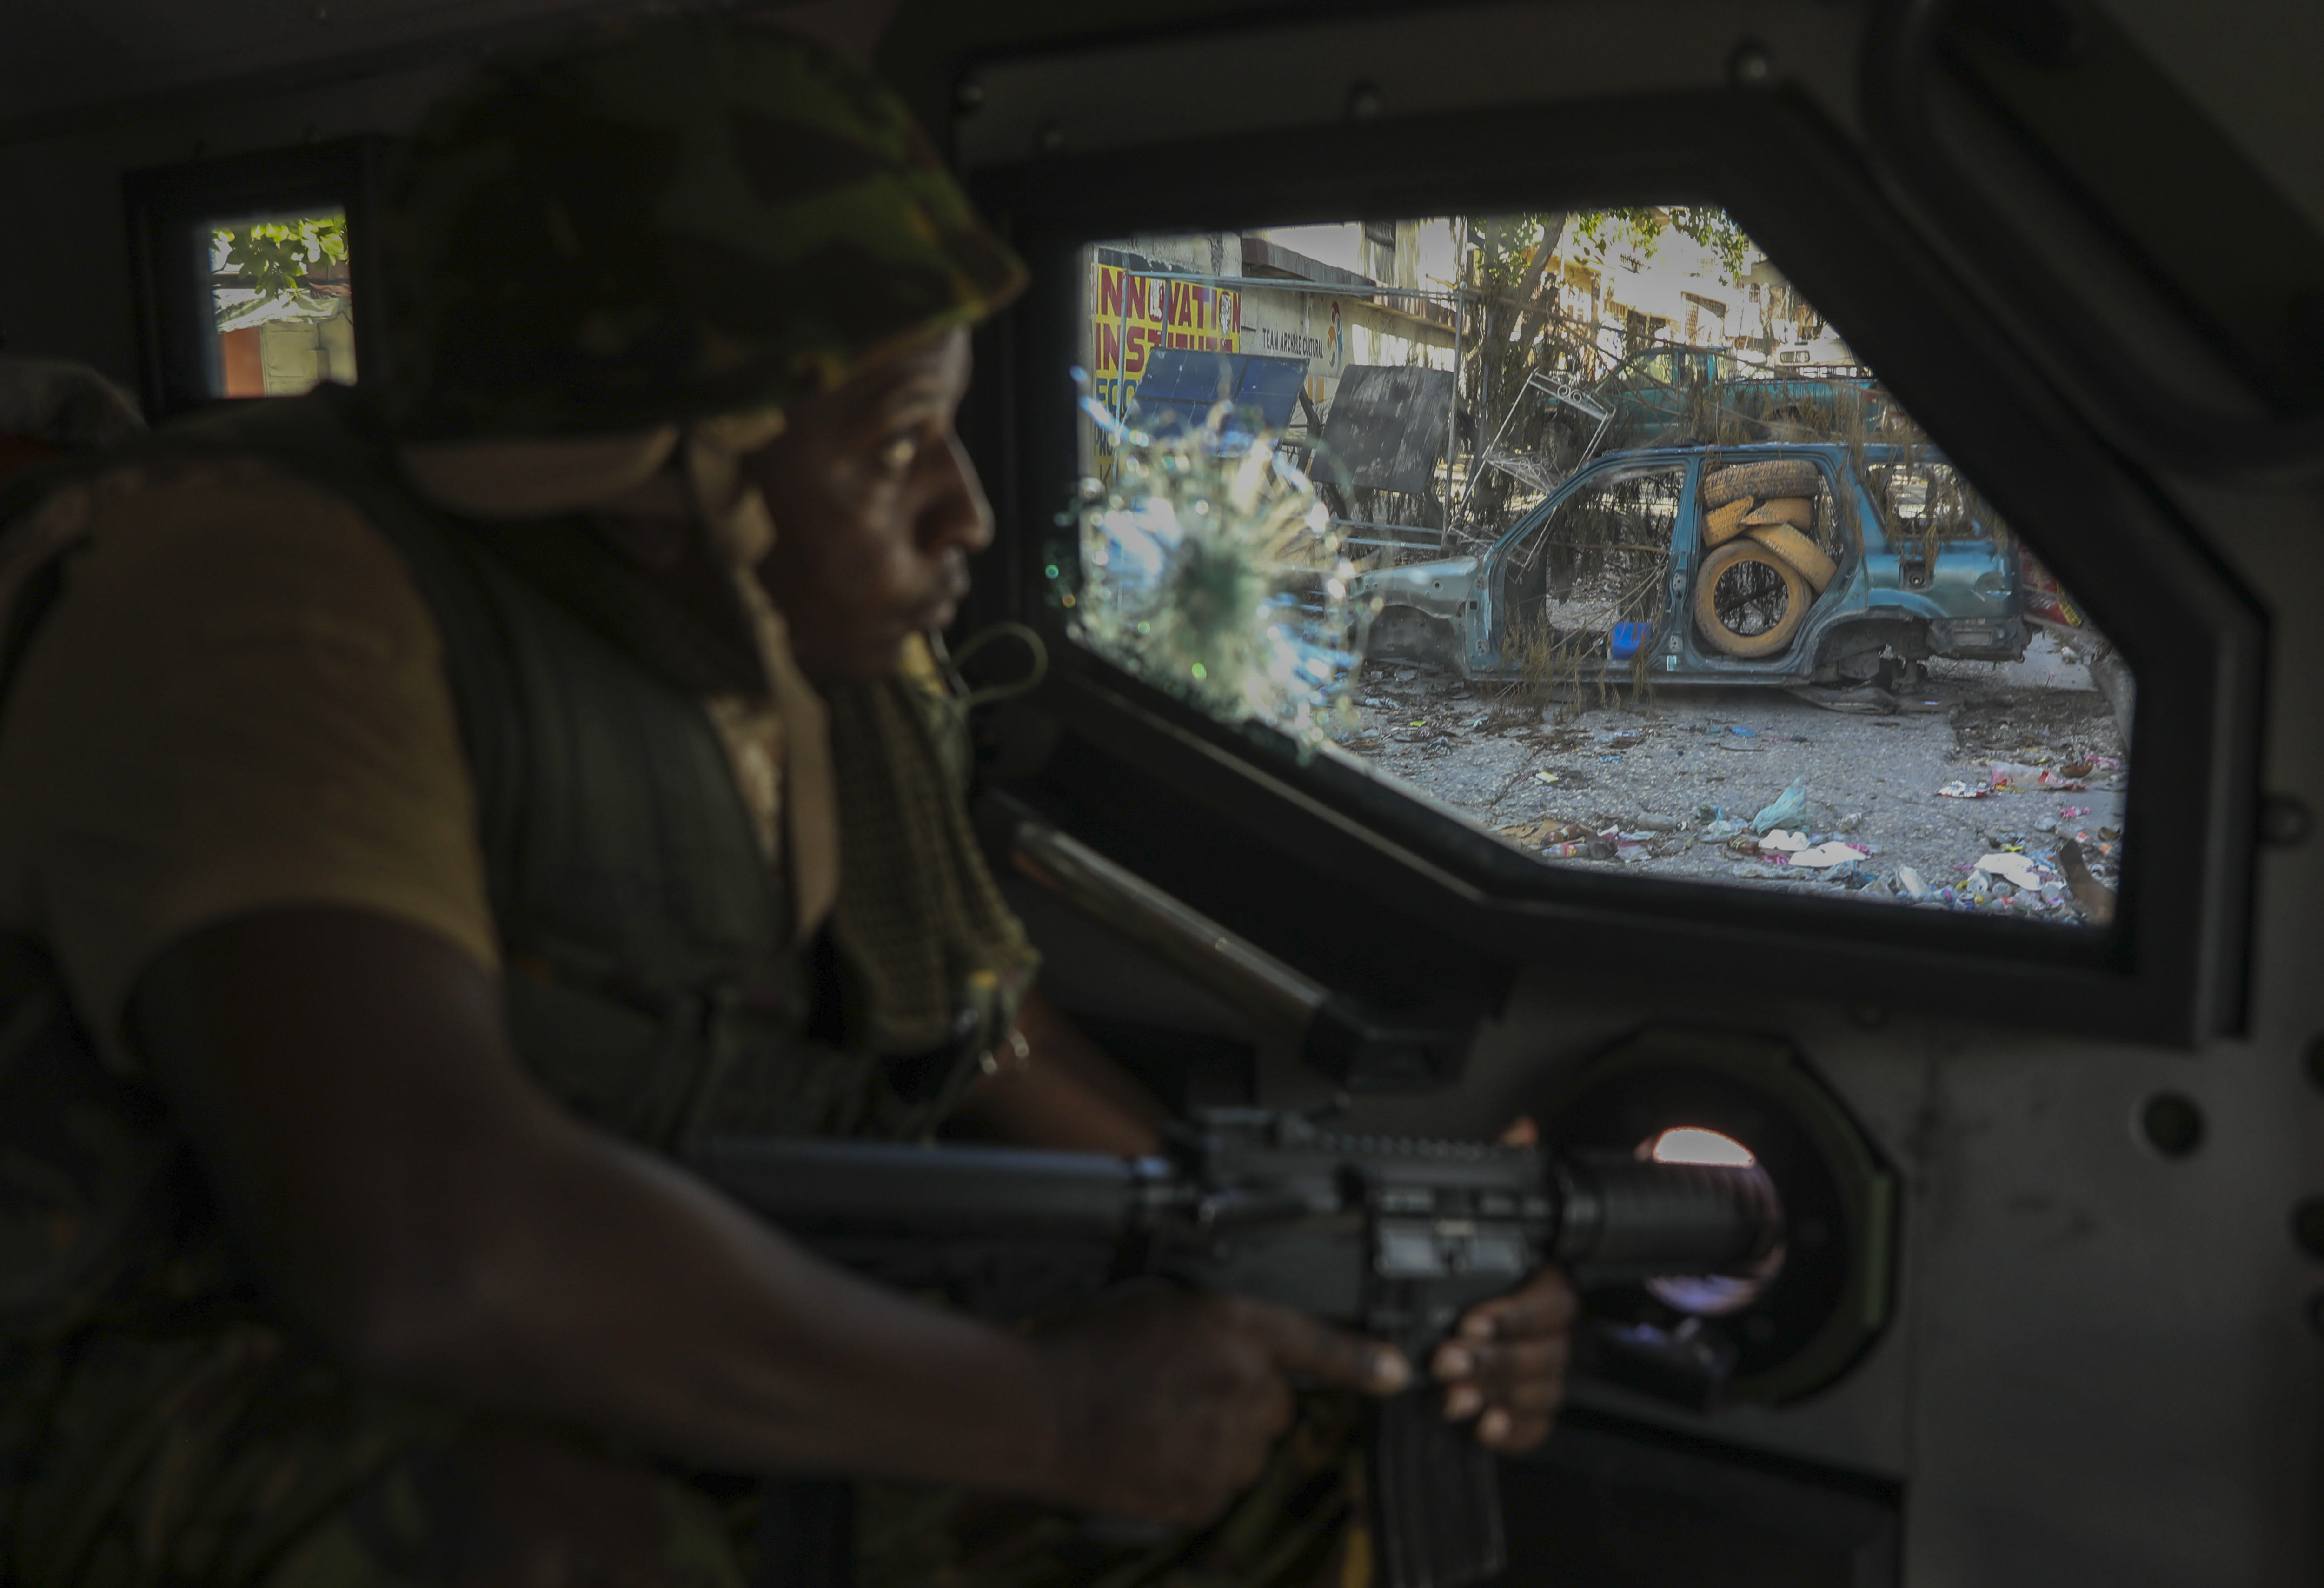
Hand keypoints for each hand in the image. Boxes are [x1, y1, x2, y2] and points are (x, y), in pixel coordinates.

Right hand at [1029, 1287, 1409, 1523]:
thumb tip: (1258, 1358)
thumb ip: (1225, 1330)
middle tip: (1186, 1393)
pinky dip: (1195, 1475)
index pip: (1318, 1344)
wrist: (1039, 1410)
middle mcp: (1241, 1384)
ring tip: (1160, 1424)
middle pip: (1276, 1405)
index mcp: (1232, 1328)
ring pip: (1249, 1450)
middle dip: (1243, 1402)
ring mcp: (1226, 1445)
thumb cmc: (1089, 1350)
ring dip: (1219, 1441)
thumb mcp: (1166, 1311)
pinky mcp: (1204, 1493)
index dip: (1362, 1360)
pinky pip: (1220, 1486)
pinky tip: (1154, 1453)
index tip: (1398, 1374)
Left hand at [1431, 1117, 1577, 1453]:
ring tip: (1451, 1397)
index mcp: (1536, 1281)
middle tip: (1447, 1359)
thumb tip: (1521, 1127)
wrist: (1415, 1330)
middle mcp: (1545, 1328)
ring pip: (1541, 1388)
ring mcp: (1539, 1370)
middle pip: (1547, 1348)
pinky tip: (1483, 1427)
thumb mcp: (1460, 1217)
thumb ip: (1493, 1174)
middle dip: (1496, 1357)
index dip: (1516, 1312)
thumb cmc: (1448, 1270)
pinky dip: (1513, 1431)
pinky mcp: (1524, 1409)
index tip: (1471, 1320)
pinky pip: (1537, 1426)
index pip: (1553, 1298)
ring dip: (1496, 1393)